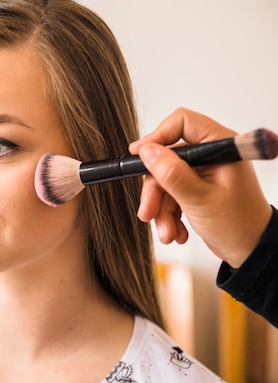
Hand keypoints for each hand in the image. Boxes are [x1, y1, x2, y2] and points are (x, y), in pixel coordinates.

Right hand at [129, 108, 271, 266]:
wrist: (250, 252)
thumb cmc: (238, 225)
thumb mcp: (199, 200)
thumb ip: (172, 173)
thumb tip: (147, 151)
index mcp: (221, 147)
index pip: (182, 123)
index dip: (157, 137)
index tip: (139, 155)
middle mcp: (211, 155)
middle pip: (166, 158)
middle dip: (156, 190)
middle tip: (148, 212)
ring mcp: (203, 172)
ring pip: (164, 180)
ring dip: (161, 208)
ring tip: (168, 232)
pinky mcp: (196, 188)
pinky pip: (170, 194)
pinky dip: (168, 214)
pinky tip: (176, 231)